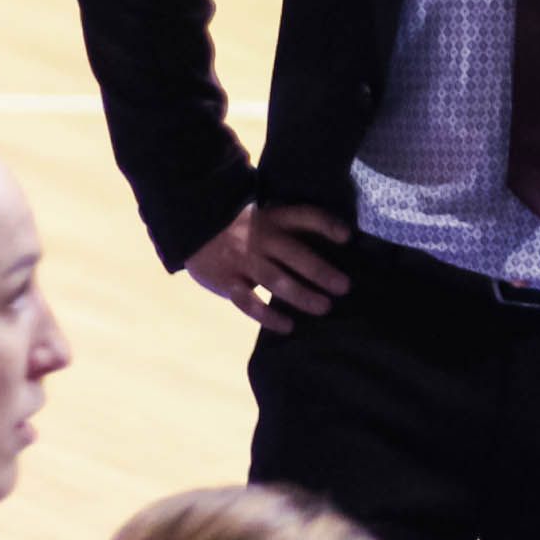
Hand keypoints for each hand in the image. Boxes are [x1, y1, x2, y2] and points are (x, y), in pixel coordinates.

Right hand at [183, 203, 352, 333]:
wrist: (192, 225)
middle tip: (344, 287)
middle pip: (294, 254)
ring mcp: (242, 260)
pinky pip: (248, 301)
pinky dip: (268, 316)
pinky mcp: (226, 280)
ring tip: (324, 307)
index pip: (303, 216)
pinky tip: (288, 326)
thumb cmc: (240, 224)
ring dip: (301, 295)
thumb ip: (291, 226)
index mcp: (272, 218)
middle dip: (320, 272)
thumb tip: (337, 240)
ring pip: (275, 280)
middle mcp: (260, 238)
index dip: (326, 224)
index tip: (347, 237)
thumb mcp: (265, 214)